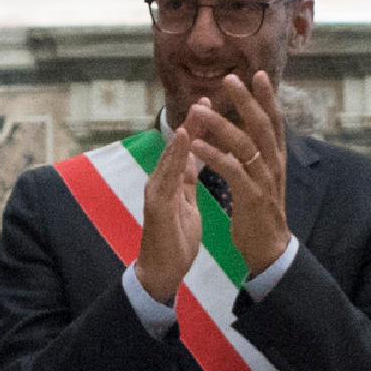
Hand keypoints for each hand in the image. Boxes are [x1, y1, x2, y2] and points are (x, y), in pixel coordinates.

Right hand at [133, 120, 206, 304]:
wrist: (161, 272)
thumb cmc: (174, 240)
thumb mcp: (186, 205)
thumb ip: (186, 182)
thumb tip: (192, 160)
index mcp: (172, 183)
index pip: (187, 150)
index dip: (200, 128)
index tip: (213, 106)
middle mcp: (161, 182)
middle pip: (178, 148)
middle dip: (193, 123)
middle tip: (207, 98)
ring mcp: (157, 192)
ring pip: (171, 157)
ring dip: (183, 134)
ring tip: (196, 112)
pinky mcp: (157, 205)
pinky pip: (167, 176)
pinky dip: (174, 157)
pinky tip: (183, 141)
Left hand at [180, 73, 292, 265]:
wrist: (269, 249)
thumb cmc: (261, 213)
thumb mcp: (263, 179)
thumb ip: (258, 156)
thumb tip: (250, 134)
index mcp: (276, 159)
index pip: (273, 121)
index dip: (266, 97)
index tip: (256, 74)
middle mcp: (274, 164)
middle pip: (261, 125)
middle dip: (246, 100)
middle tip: (229, 79)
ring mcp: (264, 180)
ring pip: (244, 144)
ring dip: (220, 125)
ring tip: (198, 110)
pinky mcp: (252, 196)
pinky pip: (232, 170)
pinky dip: (214, 155)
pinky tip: (196, 145)